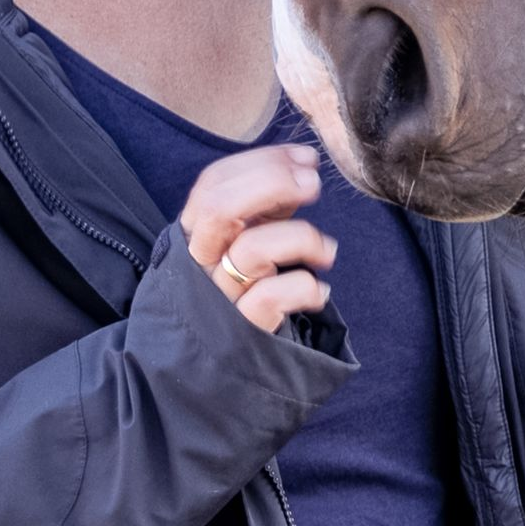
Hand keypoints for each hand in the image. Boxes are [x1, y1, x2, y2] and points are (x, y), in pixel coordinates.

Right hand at [179, 143, 336, 331]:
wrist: (217, 367)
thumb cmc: (239, 288)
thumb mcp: (245, 239)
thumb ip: (265, 205)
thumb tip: (303, 167)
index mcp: (197, 234)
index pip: (214, 182)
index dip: (262, 162)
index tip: (305, 159)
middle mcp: (201, 262)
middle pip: (220, 207)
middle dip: (273, 182)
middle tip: (313, 183)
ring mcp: (219, 296)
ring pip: (252, 249)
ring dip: (302, 238)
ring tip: (327, 251)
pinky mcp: (242, 330)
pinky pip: (272, 296)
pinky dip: (304, 287)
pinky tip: (320, 292)